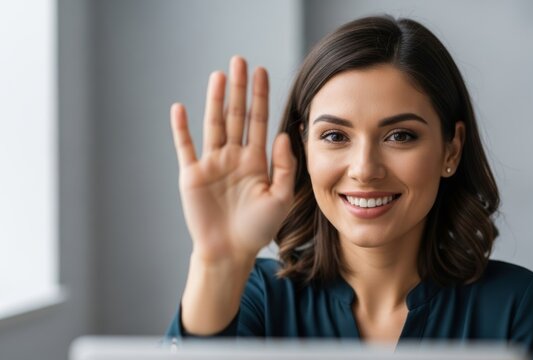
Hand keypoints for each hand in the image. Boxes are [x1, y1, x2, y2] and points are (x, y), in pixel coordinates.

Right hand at [170, 56, 295, 264]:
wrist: (230, 252)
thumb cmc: (258, 229)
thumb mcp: (281, 197)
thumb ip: (284, 166)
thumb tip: (282, 134)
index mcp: (255, 161)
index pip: (259, 121)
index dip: (260, 96)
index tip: (261, 72)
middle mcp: (234, 157)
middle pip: (236, 115)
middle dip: (238, 89)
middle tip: (239, 61)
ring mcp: (212, 164)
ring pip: (213, 124)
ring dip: (215, 100)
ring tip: (219, 75)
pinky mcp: (192, 175)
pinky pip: (185, 147)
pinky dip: (181, 129)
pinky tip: (180, 108)